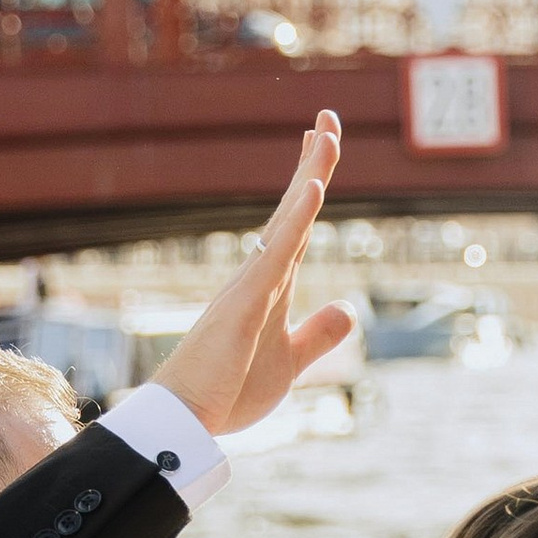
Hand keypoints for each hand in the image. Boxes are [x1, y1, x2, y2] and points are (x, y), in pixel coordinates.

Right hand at [153, 114, 353, 436]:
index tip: (320, 142)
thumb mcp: (290, 362)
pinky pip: (276, 253)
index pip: (296, 225)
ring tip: (326, 133)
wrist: (187, 421)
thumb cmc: (228, 391)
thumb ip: (318, 334)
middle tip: (328, 116)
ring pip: (286, 220)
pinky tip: (313, 187)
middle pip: (293, 209)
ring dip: (309, 175)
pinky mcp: (246, 304)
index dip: (310, 182)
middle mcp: (259, 276)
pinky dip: (296, 218)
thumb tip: (350, 308)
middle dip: (313, 161)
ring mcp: (251, 286)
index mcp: (270, 287)